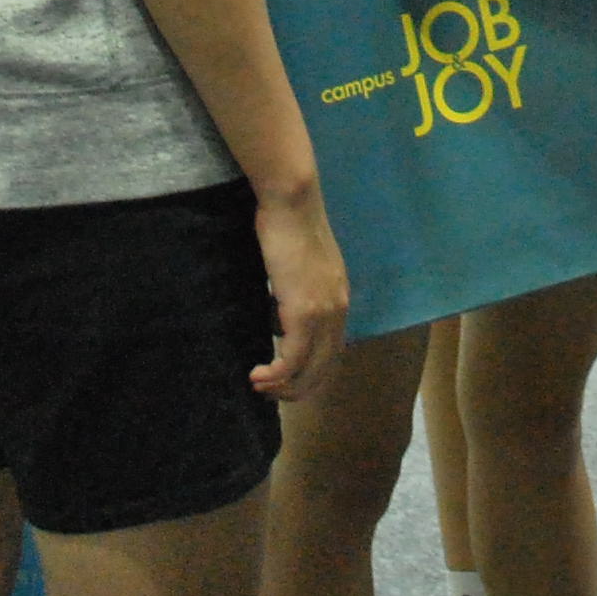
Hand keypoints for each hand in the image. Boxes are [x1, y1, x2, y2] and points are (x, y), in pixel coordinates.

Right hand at [249, 183, 349, 399]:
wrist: (292, 201)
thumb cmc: (288, 224)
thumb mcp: (299, 266)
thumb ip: (296, 292)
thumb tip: (280, 315)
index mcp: (339, 299)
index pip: (333, 350)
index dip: (311, 371)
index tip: (285, 379)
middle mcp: (338, 310)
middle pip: (326, 368)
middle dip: (299, 388)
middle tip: (272, 393)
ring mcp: (324, 313)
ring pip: (310, 369)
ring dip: (285, 386)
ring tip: (261, 387)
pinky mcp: (304, 312)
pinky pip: (292, 358)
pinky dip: (276, 374)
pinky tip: (257, 376)